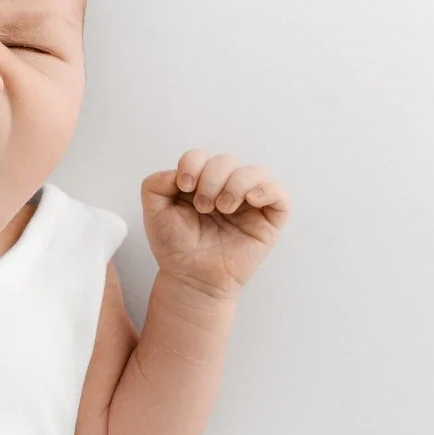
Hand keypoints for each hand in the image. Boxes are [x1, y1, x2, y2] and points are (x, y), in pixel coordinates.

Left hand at [140, 149, 289, 298]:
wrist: (190, 278)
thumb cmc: (175, 246)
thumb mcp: (153, 211)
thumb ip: (155, 183)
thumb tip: (176, 171)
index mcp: (201, 183)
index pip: (202, 156)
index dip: (193, 163)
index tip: (184, 186)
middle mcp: (226, 188)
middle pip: (227, 160)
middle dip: (212, 179)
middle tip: (202, 207)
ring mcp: (250, 203)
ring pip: (256, 172)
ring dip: (236, 184)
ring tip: (222, 208)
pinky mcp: (269, 221)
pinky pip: (280, 195)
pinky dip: (267, 190)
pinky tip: (250, 200)